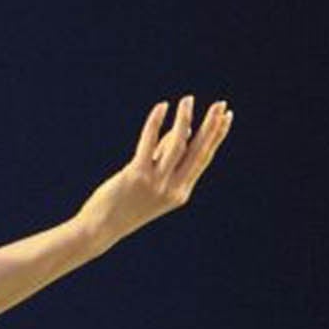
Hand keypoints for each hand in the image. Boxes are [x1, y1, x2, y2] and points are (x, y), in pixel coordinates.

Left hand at [74, 96, 232, 251]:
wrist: (101, 228)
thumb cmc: (125, 204)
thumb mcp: (151, 182)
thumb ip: (165, 157)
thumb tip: (183, 129)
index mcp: (181, 192)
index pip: (204, 158)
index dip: (216, 137)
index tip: (226, 117)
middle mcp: (173, 188)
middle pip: (197, 151)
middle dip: (211, 126)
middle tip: (221, 104)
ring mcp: (156, 182)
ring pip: (176, 145)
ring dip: (184, 119)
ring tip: (188, 99)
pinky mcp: (136, 175)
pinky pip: (148, 143)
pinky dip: (155, 123)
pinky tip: (162, 107)